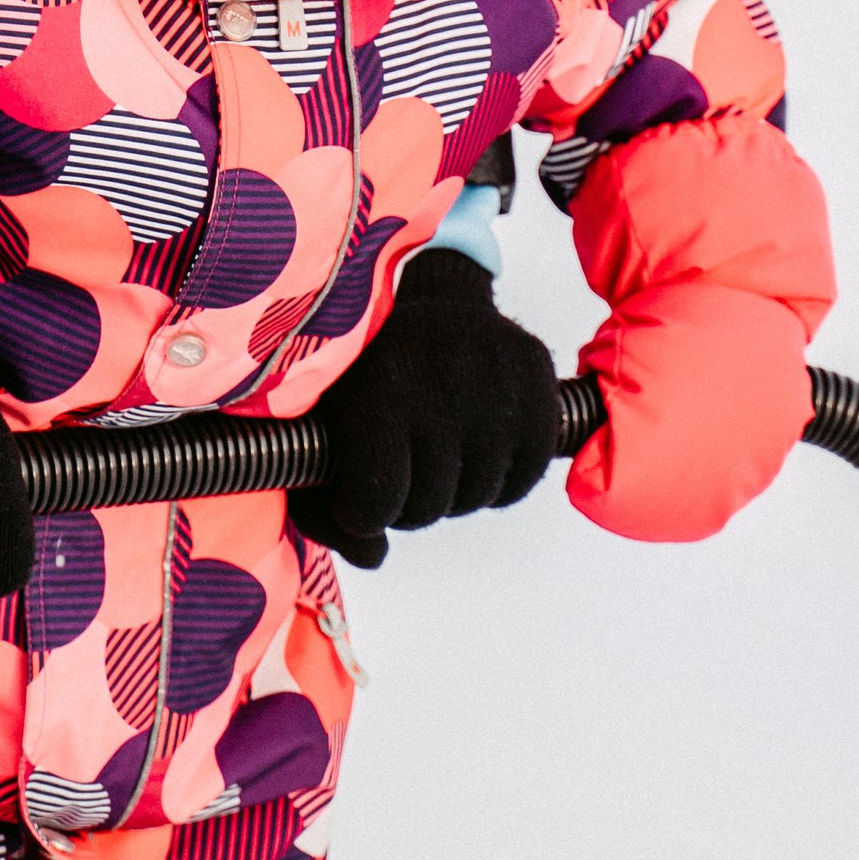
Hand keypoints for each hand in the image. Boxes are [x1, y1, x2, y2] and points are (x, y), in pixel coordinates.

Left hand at [289, 247, 560, 567]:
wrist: (431, 301)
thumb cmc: (366, 375)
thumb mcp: (321, 423)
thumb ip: (320, 505)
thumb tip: (374, 558)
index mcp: (372, 386)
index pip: (373, 505)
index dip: (360, 514)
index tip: (356, 493)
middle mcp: (437, 379)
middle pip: (425, 507)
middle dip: (406, 504)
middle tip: (400, 469)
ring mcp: (495, 379)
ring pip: (475, 498)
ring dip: (452, 492)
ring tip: (437, 453)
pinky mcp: (538, 378)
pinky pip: (522, 478)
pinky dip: (498, 480)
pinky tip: (475, 447)